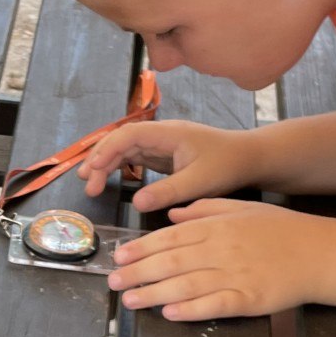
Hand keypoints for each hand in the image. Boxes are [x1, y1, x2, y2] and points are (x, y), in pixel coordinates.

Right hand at [76, 121, 256, 210]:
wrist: (249, 158)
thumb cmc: (227, 165)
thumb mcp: (199, 182)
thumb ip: (168, 191)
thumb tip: (136, 203)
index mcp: (168, 133)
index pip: (128, 135)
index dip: (107, 150)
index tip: (92, 169)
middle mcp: (160, 134)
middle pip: (121, 140)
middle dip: (100, 158)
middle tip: (86, 183)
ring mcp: (160, 144)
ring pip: (125, 149)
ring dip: (106, 163)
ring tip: (90, 184)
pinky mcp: (163, 155)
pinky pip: (134, 157)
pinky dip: (118, 167)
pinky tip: (107, 179)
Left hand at [105, 197, 321, 318]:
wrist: (319, 252)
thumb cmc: (280, 229)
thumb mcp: (241, 208)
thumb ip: (204, 209)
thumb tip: (172, 214)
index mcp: (217, 226)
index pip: (171, 237)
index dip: (142, 247)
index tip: (119, 256)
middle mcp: (221, 249)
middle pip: (172, 261)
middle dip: (138, 272)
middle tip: (113, 282)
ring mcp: (235, 275)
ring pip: (186, 285)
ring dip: (154, 293)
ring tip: (130, 300)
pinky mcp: (249, 299)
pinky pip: (214, 305)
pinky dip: (190, 310)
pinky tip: (169, 313)